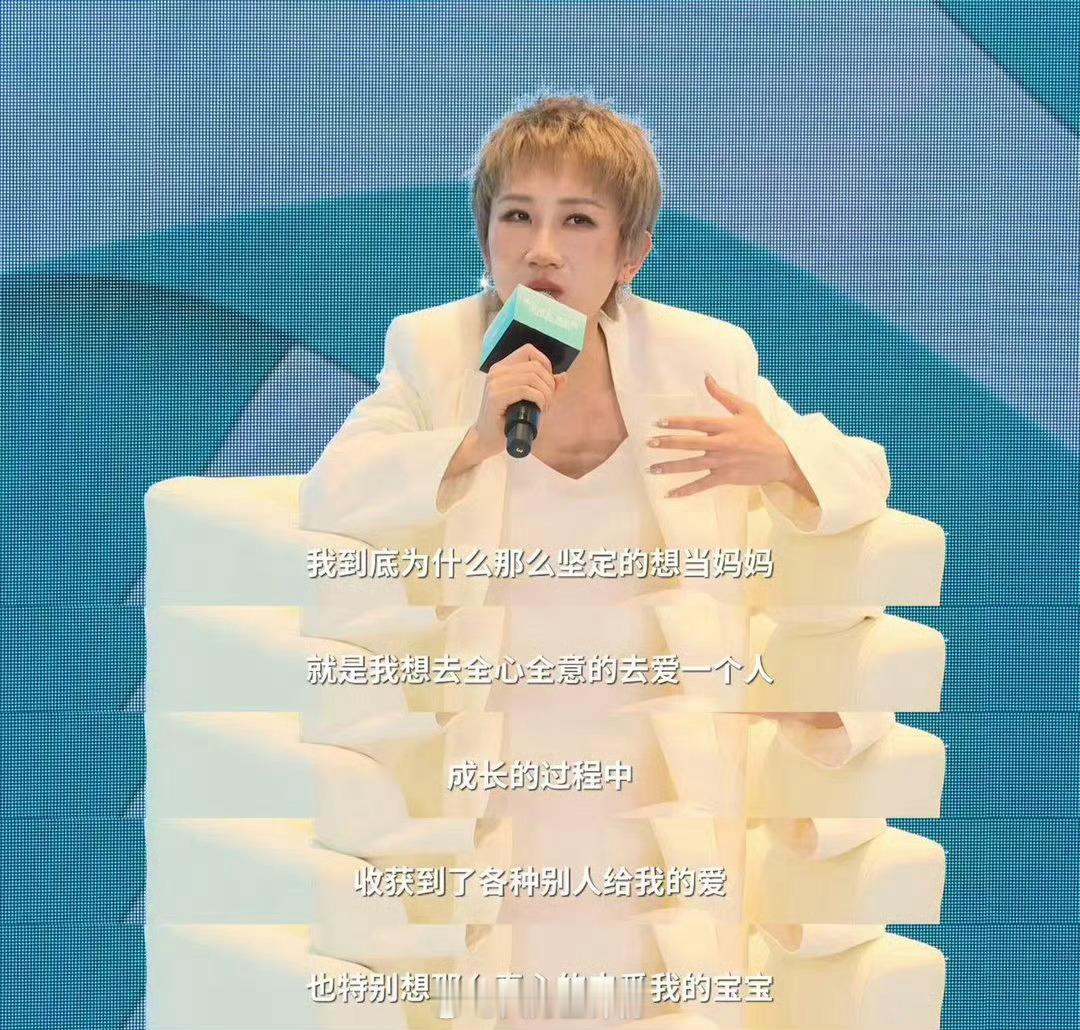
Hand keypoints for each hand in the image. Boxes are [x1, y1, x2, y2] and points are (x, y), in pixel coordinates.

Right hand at [471, 344, 564, 459]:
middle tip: (549, 402)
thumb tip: (563, 376)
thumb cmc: (507, 421)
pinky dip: (539, 399)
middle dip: (549, 384)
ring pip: (532, 377)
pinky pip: (525, 390)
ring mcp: (494, 383)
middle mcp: (497, 372)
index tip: (548, 384)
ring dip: (546, 394)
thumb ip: (545, 387)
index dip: (545, 364)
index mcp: (502, 368)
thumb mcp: (529, 400)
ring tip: (545, 407)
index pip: (528, 351)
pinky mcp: (495, 396)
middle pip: (535, 366)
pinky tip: (539, 409)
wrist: (487, 439)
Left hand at [646, 373, 803, 498]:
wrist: (781, 459)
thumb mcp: (746, 409)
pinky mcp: (725, 477)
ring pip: (692, 465)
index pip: (696, 423)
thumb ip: (723, 395)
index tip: (658, 423)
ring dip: (670, 467)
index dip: (676, 422)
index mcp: (725, 426)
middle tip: (649, 443)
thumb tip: (706, 376)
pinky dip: (686, 490)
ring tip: (651, 469)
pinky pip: (702, 485)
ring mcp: (723, 462)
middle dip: (668, 443)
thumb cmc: (762, 432)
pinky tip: (669, 494)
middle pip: (690, 443)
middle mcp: (722, 444)